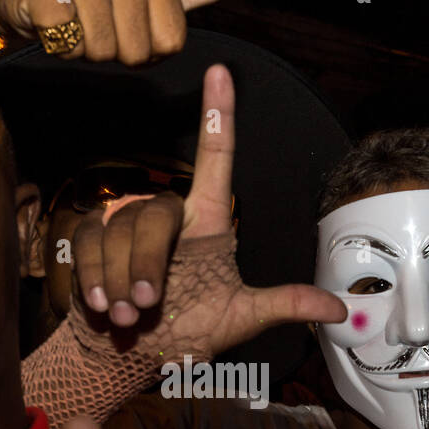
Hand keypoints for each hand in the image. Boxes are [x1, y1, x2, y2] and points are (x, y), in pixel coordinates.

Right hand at [0, 0, 240, 63]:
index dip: (148, 50)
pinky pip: (69, 46)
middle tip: (94, 25)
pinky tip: (54, 21)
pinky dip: (59, 46)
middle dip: (114, 51)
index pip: (171, 41)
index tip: (126, 27)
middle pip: (138, 51)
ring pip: (103, 50)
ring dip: (86, 49)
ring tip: (75, 22)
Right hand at [69, 63, 345, 346]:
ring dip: (123, 279)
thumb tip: (338, 312)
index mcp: (207, 223)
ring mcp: (127, 224)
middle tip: (148, 305)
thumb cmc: (185, 333)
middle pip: (156, 214)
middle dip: (149, 265)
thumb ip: (284, 306)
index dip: (218, 115)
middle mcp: (169, 216)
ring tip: (128, 314)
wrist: (127, 354)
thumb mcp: (240, 319)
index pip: (215, 158)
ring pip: (120, 231)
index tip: (222, 74)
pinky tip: (102, 304)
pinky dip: (95, 276)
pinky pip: (90, 243)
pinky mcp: (92, 238)